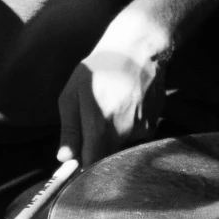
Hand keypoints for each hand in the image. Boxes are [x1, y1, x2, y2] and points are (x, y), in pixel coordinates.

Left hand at [57, 32, 169, 166]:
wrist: (138, 50)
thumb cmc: (99, 69)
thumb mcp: (73, 94)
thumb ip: (70, 130)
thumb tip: (64, 159)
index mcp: (100, 126)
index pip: (91, 165)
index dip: (82, 168)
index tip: (76, 163)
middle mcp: (124, 133)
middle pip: (107, 158)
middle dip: (97, 150)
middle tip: (92, 126)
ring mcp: (143, 130)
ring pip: (122, 147)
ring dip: (114, 137)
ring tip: (112, 108)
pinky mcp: (154, 125)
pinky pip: (136, 137)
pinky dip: (129, 128)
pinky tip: (126, 106)